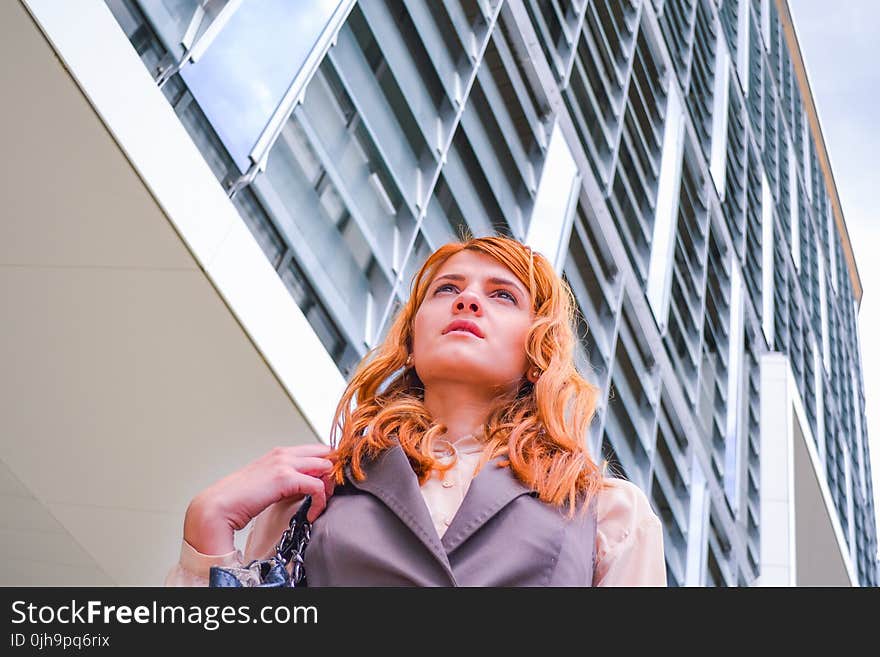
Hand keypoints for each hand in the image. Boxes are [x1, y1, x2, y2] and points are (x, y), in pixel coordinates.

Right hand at [184, 443, 336, 553]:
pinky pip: (317, 486)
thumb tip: (304, 488)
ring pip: (326, 466)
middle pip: (326, 453)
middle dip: (331, 474)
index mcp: (279, 453)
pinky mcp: (286, 478)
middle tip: (325, 494)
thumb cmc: (238, 499)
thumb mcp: (267, 484)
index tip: (324, 486)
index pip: (316, 450)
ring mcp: (285, 463)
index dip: (325, 467)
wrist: (218, 506)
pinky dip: (320, 501)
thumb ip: (285, 481)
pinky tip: (311, 514)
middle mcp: (284, 453)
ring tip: (319, 505)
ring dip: (328, 487)